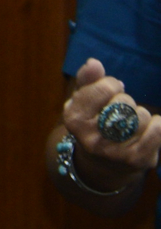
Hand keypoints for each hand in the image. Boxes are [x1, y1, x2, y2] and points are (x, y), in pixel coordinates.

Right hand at [63, 58, 160, 186]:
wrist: (103, 166)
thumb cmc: (93, 124)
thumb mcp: (82, 101)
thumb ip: (87, 80)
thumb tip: (94, 63)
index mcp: (75, 119)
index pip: (105, 88)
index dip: (111, 84)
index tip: (108, 91)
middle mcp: (93, 137)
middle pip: (125, 101)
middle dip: (125, 102)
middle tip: (117, 113)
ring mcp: (117, 151)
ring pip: (142, 114)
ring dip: (139, 115)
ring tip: (129, 124)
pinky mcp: (139, 160)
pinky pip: (158, 129)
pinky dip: (157, 124)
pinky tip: (146, 129)